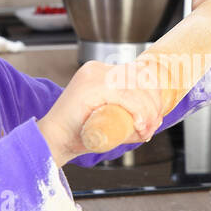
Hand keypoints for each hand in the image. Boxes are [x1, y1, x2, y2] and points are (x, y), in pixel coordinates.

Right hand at [36, 59, 165, 165]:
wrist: (54, 141)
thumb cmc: (79, 134)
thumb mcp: (110, 119)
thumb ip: (128, 115)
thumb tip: (156, 120)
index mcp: (101, 71)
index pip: (138, 73)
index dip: (153, 94)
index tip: (156, 116)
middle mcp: (98, 68)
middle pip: (140, 77)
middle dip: (154, 102)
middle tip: (153, 125)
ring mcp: (94, 75)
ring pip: (136, 87)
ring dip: (148, 110)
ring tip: (146, 130)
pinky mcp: (92, 86)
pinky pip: (126, 96)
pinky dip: (138, 111)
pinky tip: (139, 125)